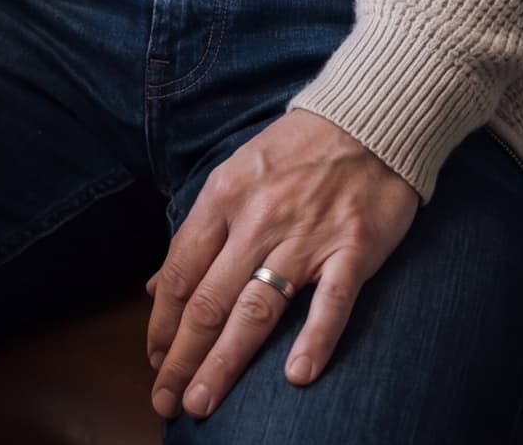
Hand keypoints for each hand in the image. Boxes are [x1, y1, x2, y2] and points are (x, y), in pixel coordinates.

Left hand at [145, 109, 419, 420]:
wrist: (367, 119)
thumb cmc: (296, 151)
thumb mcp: (235, 176)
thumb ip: (199, 232)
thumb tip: (157, 287)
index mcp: (224, 197)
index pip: (180, 271)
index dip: (163, 323)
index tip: (155, 361)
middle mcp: (258, 219)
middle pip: (210, 300)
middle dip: (182, 356)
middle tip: (167, 401)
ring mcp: (306, 236)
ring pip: (257, 309)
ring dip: (225, 361)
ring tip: (203, 402)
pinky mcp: (352, 248)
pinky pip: (331, 301)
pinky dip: (314, 339)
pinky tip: (296, 377)